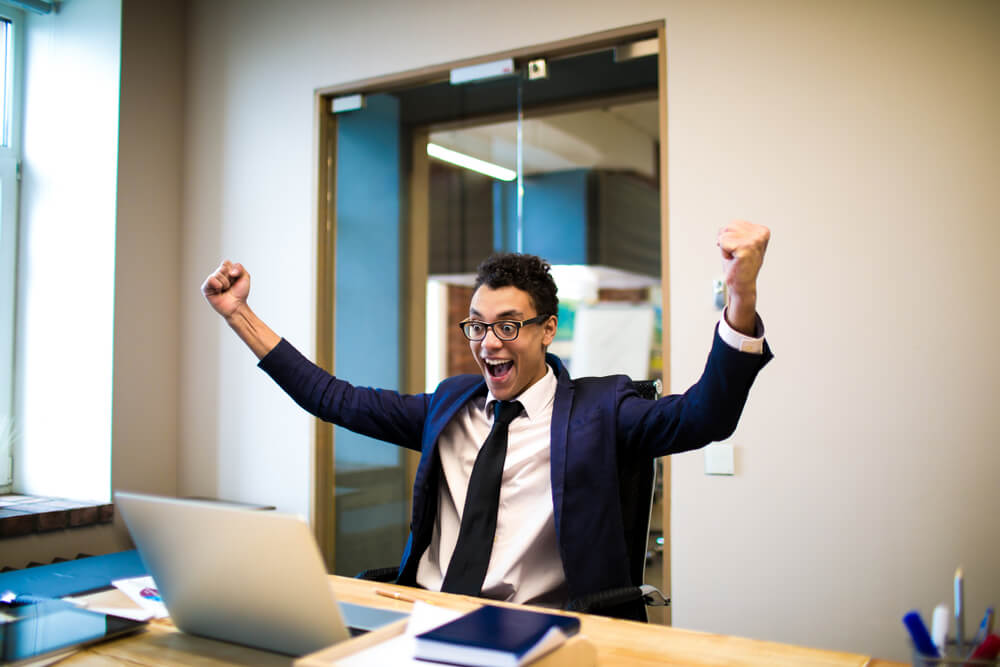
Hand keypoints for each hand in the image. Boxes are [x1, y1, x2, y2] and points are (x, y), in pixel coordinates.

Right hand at [201, 260, 249, 318]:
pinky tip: (219, 292)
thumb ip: (239, 267)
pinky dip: (218, 285)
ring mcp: (210, 282)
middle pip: (222, 267)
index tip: (236, 279)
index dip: (234, 270)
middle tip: (231, 286)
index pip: (226, 262)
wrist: (237, 306)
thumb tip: (229, 271)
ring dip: (226, 283)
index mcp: (224, 272)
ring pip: (218, 274)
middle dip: (230, 277)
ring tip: (225, 290)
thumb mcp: (245, 277)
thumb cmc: (240, 293)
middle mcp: (216, 275)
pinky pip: (211, 279)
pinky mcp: (205, 288)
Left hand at [717, 220, 769, 334]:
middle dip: (726, 241)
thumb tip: (722, 228)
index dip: (731, 237)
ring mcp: (754, 241)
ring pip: (724, 234)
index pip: (734, 223)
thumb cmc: (739, 265)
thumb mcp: (738, 242)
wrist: (742, 285)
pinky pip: (722, 242)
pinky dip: (723, 253)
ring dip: (725, 248)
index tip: (739, 250)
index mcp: (762, 231)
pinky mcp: (745, 249)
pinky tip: (733, 260)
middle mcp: (760, 234)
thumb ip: (734, 231)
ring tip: (735, 258)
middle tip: (735, 255)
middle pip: (729, 226)